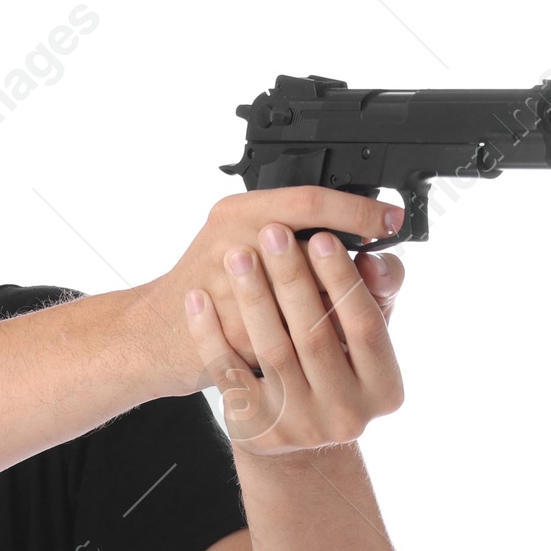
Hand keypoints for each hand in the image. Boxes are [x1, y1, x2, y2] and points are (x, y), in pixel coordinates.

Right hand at [136, 187, 397, 393]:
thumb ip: (310, 244)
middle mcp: (229, 238)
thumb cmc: (215, 291)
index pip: (310, 201)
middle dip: (351, 270)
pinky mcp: (224, 330)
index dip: (357, 212)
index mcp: (239, 211)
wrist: (159, 335)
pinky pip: (284, 339)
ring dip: (332, 311)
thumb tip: (380, 263)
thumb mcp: (253, 248)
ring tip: (347, 320)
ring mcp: (224, 286)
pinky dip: (307, 344)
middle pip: (313, 250)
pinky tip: (319, 349)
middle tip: (377, 281)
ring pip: (304, 298)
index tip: (390, 222)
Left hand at [178, 202, 405, 454]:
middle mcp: (346, 416)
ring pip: (272, 351)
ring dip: (252, 297)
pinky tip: (199, 298)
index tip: (323, 236)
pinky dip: (210, 332)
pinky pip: (228, 372)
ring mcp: (300, 426)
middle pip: (315, 336)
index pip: (366, 325)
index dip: (343, 279)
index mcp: (384, 390)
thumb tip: (371, 257)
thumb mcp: (360, 337)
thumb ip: (375, 293)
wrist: (291, 432)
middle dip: (292, 279)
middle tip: (273, 233)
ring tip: (236, 254)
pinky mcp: (256, 428)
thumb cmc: (331, 367)